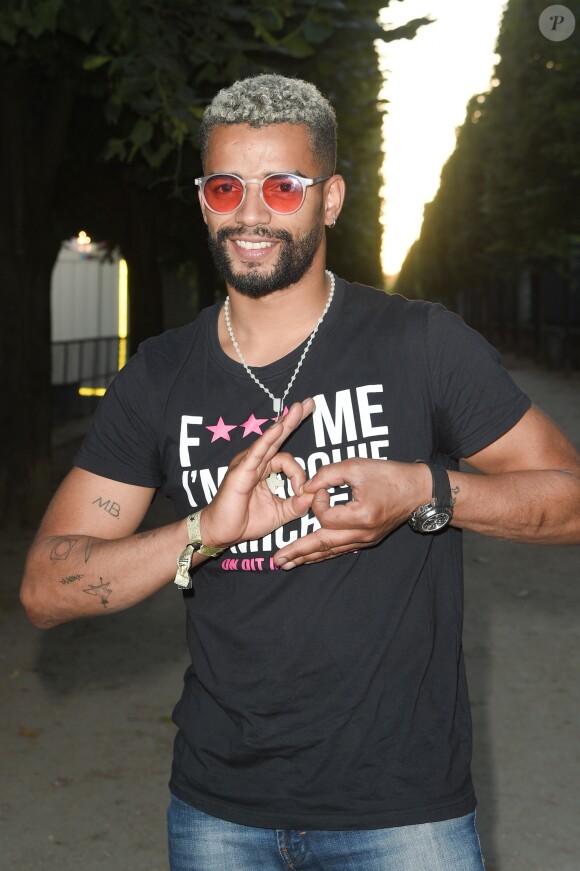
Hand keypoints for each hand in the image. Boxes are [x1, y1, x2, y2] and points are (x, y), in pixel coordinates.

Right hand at [201, 399, 314, 547]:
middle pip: (278, 436)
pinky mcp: (241, 471)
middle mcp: (256, 462)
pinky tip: (278, 428)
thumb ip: (297, 504)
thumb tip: (314, 496)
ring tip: (298, 408)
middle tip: (309, 403)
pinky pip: (257, 452)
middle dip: (294, 419)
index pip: (288, 459)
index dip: (300, 474)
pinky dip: (267, 440)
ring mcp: (247, 463)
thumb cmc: (247, 521)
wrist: (223, 532)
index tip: (304, 493)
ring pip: (269, 440)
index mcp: (265, 469)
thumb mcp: (280, 514)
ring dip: (285, 423)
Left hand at [273, 458, 430, 568]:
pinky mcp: (367, 539)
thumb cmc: (390, 475)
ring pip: (331, 551)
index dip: (316, 501)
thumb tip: (306, 485)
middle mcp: (363, 533)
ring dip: (308, 557)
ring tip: (287, 563)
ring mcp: (366, 540)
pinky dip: (323, 553)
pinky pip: (341, 549)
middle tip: (277, 560)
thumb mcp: (357, 466)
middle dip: (298, 552)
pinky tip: (310, 557)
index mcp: (361, 515)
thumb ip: (328, 474)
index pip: (325, 516)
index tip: (319, 487)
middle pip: (324, 545)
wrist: (419, 490)